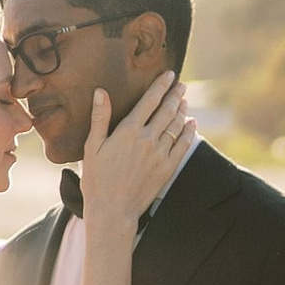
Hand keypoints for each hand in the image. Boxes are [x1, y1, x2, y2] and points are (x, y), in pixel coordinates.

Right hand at [75, 71, 196, 230]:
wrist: (113, 210)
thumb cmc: (97, 179)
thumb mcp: (92, 147)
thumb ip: (100, 118)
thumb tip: (101, 91)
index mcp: (128, 131)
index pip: (149, 101)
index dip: (161, 85)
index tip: (169, 75)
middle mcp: (147, 139)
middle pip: (167, 110)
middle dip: (175, 95)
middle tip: (181, 85)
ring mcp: (160, 153)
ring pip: (177, 126)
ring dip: (182, 111)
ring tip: (185, 101)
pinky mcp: (168, 168)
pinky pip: (183, 145)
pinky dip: (190, 132)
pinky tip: (192, 124)